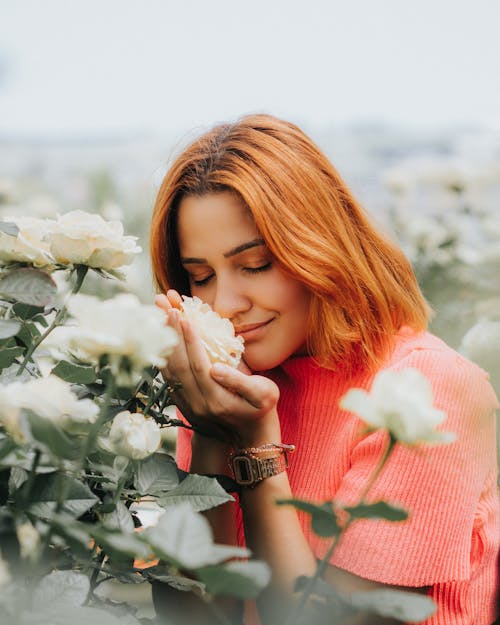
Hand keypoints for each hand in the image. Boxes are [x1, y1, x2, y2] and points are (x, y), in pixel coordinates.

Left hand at [155, 291, 280, 446]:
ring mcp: (188, 406)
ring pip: (170, 372)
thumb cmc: (261, 409)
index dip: (191, 340)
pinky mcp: (183, 404)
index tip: (185, 318)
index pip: (199, 365)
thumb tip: (216, 368)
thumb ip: (240, 381)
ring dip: (166, 344)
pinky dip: (164, 357)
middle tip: (169, 310)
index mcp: (218, 399)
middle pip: (179, 366)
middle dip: (174, 336)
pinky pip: (168, 379)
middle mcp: (198, 404)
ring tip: (164, 320)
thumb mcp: (263, 394)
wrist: (250, 434)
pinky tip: (164, 341)